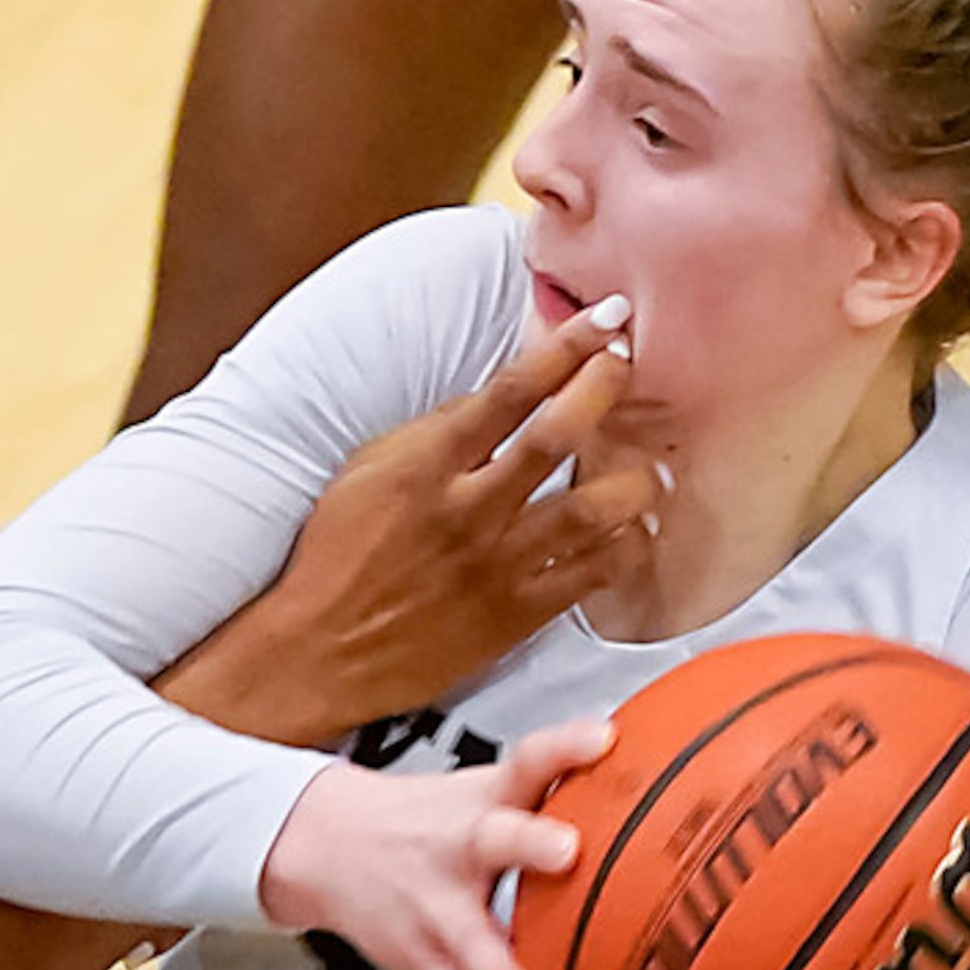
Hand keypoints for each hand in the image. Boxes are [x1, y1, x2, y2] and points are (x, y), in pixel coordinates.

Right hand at [161, 299, 666, 747]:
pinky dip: (627, 548)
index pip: (511, 390)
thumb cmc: (335, 559)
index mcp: (427, 466)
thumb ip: (431, 435)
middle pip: (559, 435)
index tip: (606, 318)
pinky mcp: (516, 615)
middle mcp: (469, 510)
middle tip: (626, 366)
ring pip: (594, 510)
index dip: (568, 346)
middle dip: (605, 387)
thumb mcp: (364, 475)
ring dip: (635, 479)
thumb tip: (493, 401)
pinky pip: (593, 576)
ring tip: (649, 467)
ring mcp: (498, 564)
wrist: (320, 652)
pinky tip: (637, 531)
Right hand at [257, 714, 613, 969]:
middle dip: (530, 846)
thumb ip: (558, 794)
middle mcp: (459, 847)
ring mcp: (437, 907)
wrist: (324, 844)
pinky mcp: (424, 957)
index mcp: (485, 801)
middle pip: (493, 839)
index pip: (527, 760)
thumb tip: (657, 785)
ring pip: (470, 942)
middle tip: (566, 853)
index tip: (601, 739)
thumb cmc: (426, 820)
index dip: (563, 747)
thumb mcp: (482, 792)